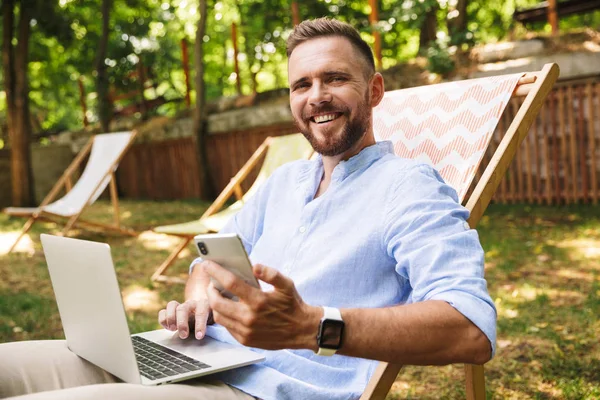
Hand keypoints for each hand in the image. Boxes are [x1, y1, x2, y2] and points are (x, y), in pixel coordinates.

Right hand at [158, 297, 211, 339]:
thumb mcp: (216, 321)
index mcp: (204, 304)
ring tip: (172, 329)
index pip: (201, 312)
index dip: (200, 324)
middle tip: (183, 336)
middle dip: (182, 323)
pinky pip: (163, 311)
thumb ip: (216, 325)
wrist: (204, 311)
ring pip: (172, 305)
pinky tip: (167, 328)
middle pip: (183, 308)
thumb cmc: (211, 318)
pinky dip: (163, 319)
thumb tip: (218, 334)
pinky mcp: (171, 311)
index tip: (199, 336)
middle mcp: (191, 303)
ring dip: (170, 318)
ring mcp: (180, 305)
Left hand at [204, 262, 320, 350]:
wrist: (301, 330)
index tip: (207, 264)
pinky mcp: (245, 340)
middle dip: (210, 290)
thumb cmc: (292, 304)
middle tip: (213, 283)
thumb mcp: (287, 284)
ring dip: (215, 304)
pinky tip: (229, 308)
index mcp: (258, 301)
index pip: (230, 283)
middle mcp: (249, 317)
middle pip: (217, 302)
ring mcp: (246, 331)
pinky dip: (224, 316)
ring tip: (219, 295)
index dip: (216, 272)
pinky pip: (227, 327)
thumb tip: (255, 266)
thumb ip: (271, 274)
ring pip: (219, 316)